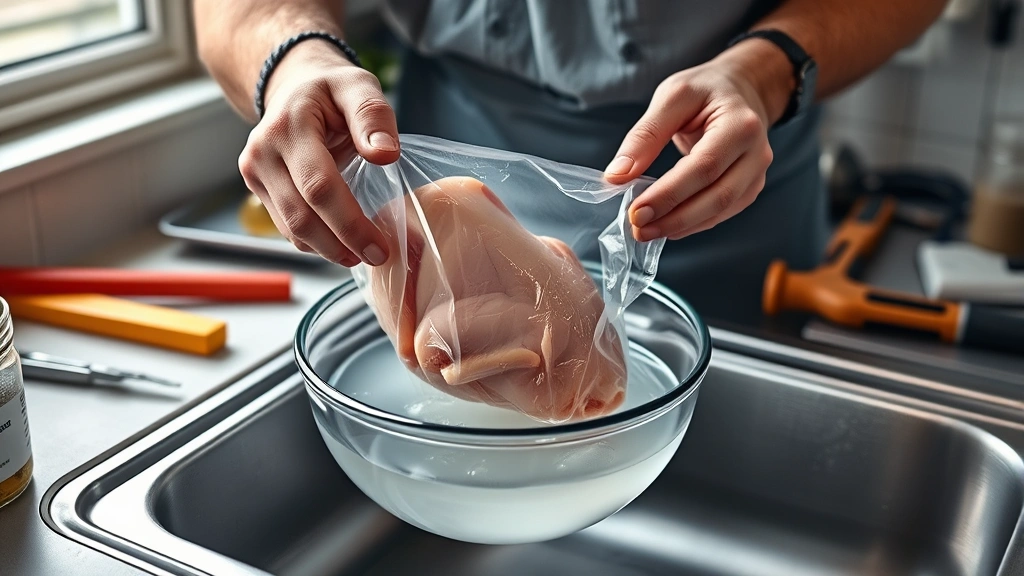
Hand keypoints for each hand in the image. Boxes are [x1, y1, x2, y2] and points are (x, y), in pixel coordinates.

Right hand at [238, 40, 397, 265]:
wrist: (294, 87)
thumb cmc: (330, 89)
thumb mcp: (358, 86)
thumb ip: (373, 116)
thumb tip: (385, 154)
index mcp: (288, 127)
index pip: (318, 187)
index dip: (350, 223)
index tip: (380, 246)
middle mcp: (262, 153)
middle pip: (302, 216)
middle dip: (342, 244)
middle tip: (378, 257)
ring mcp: (255, 173)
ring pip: (292, 229)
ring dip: (329, 249)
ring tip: (363, 254)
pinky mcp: (258, 189)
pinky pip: (288, 226)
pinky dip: (317, 242)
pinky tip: (343, 243)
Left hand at [604, 40, 792, 240]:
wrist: (739, 90)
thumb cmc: (704, 90)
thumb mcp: (672, 96)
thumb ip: (645, 135)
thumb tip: (617, 176)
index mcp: (741, 125)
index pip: (704, 167)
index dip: (669, 194)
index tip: (636, 212)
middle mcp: (756, 152)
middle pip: (717, 196)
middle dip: (674, 218)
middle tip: (638, 229)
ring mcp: (756, 173)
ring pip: (721, 211)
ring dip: (682, 226)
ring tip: (646, 232)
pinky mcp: (749, 187)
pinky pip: (722, 213)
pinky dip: (693, 224)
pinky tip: (667, 227)